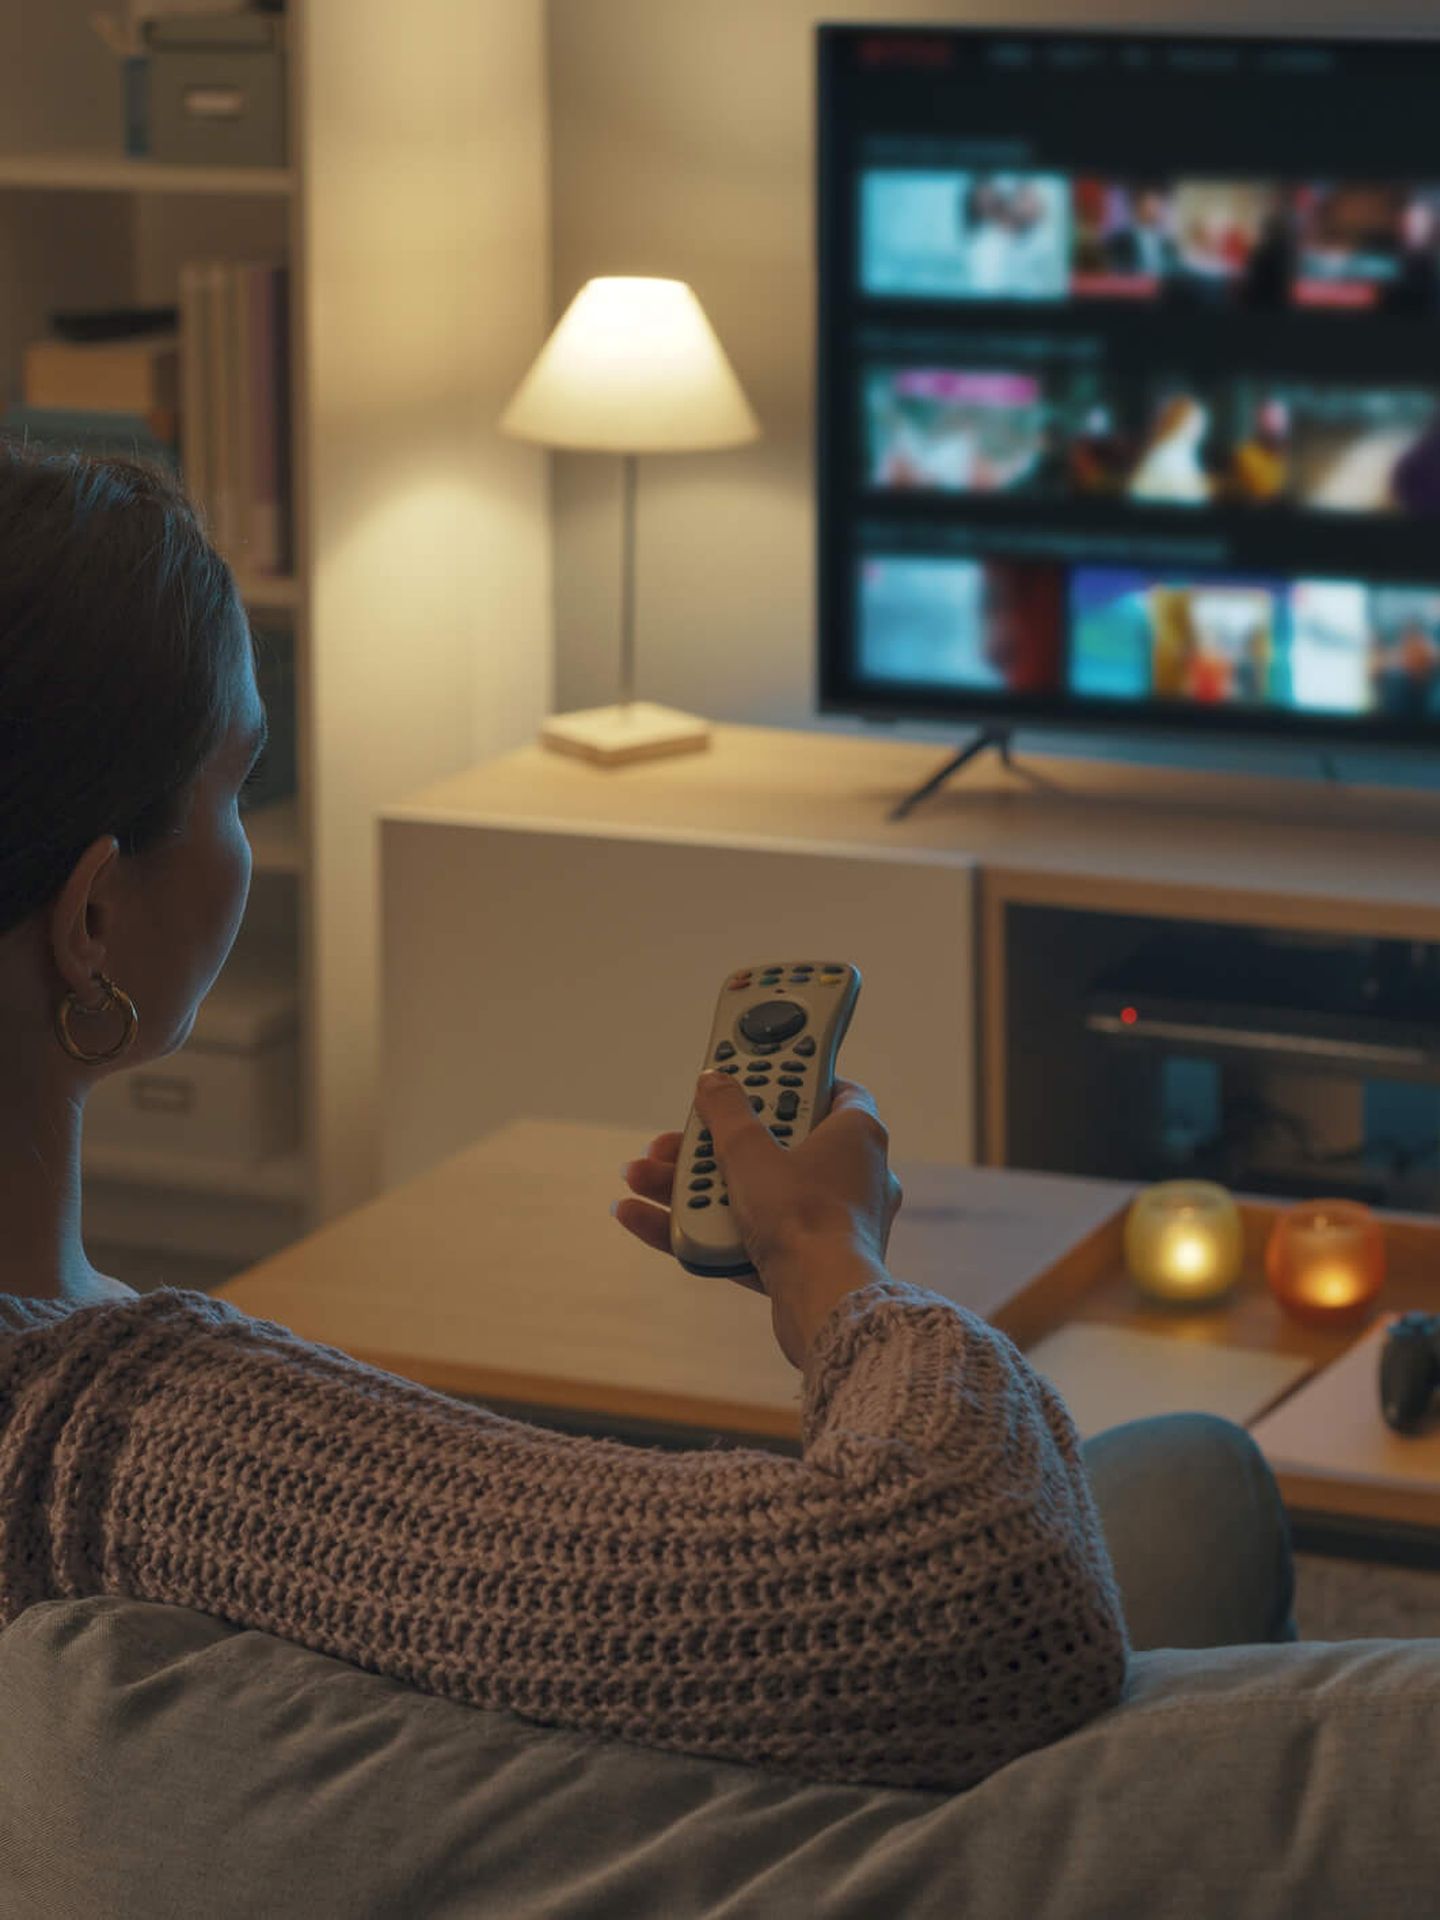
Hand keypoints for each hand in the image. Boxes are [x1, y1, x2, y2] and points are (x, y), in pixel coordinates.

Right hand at [614, 1074, 902, 1366]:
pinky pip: (750, 1234)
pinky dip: (704, 1226)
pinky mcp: (807, 1262)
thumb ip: (727, 1112)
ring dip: (694, 1186)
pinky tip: (642, 1217)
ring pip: (755, 1193)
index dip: (788, 1081)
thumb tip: (713, 1081)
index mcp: (856, 1135)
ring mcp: (830, 1222)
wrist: (823, 1303)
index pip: (830, 1090)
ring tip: (641, 1178)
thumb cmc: (803, 1216)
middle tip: (674, 1139)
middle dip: (713, 1144)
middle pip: (775, 1145)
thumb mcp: (750, 1150)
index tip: (747, 1079)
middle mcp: (851, 1176)